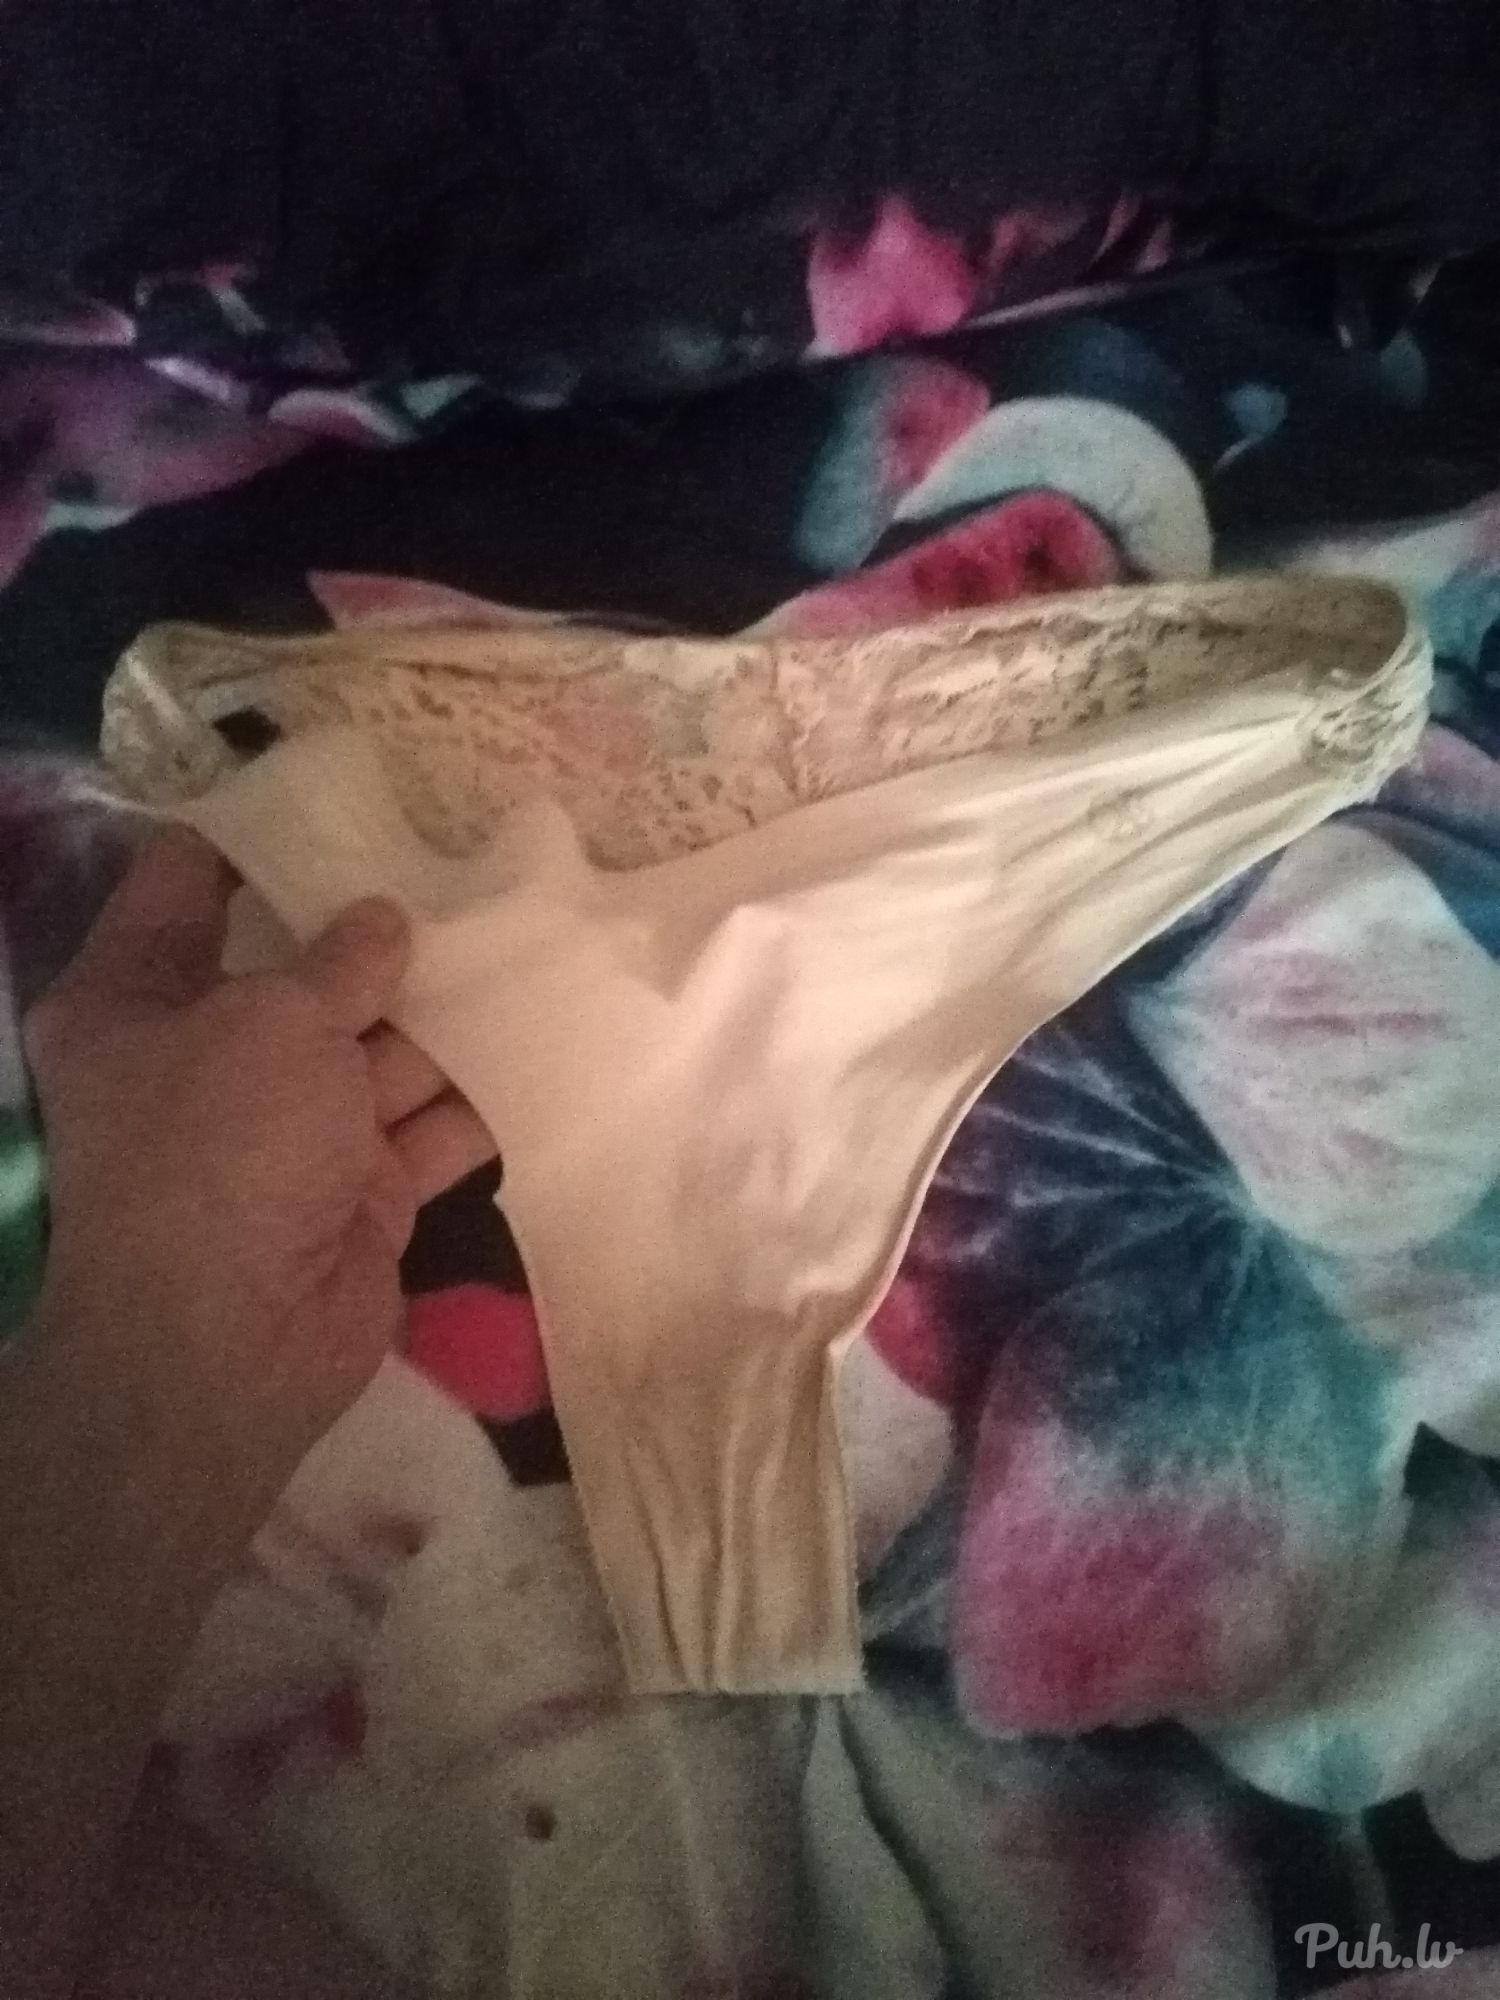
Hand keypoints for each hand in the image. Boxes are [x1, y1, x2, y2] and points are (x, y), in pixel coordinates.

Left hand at [21, 828, 493, 1543]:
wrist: (230, 1341)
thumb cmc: (221, 1146)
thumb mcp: (270, 1022)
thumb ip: (337, 960)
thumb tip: (385, 918)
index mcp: (137, 1001)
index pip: (187, 885)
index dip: (253, 831)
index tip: (335, 784)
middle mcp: (210, 1056)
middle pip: (303, 969)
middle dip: (379, 925)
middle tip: (463, 850)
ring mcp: (292, 1128)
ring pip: (381, 1046)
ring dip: (450, 1007)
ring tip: (531, 929)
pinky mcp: (363, 1188)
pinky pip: (430, 1122)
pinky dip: (484, 1091)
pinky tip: (551, 1030)